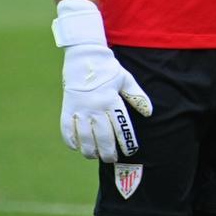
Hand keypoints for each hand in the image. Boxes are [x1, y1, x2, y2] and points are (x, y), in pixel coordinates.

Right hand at [53, 0, 151, 162]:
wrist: (84, 57)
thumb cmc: (108, 69)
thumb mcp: (126, 80)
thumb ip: (137, 97)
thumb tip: (149, 113)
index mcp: (111, 100)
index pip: (121, 126)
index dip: (126, 141)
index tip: (130, 151)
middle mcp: (95, 107)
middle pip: (103, 136)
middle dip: (109, 151)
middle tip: (112, 159)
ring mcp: (79, 109)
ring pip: (85, 137)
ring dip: (90, 150)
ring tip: (96, 156)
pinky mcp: (67, 109)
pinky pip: (67, 130)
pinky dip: (71, 141)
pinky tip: (78, 147)